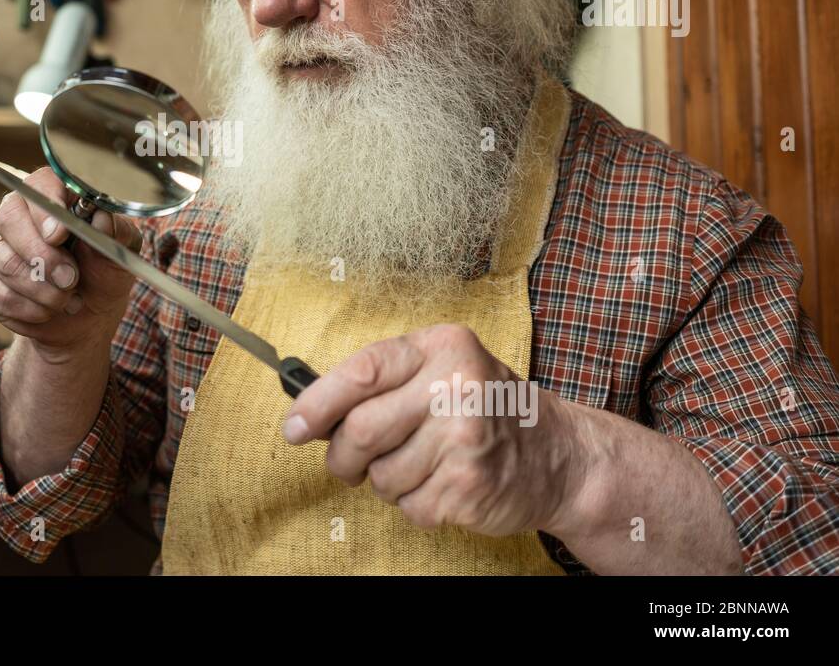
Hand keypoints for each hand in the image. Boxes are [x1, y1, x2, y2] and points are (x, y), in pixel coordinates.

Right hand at [0, 167, 141, 358]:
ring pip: (5, 261)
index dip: (46, 207)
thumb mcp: (121, 254)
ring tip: (67, 298)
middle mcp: (19, 213)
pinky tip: (48, 310)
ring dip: (42, 289)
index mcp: (55, 196)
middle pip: (10, 219)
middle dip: (42, 256)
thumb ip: (117, 234)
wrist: (85, 317)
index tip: (59, 234)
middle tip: (70, 279)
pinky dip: (29, 309)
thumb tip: (102, 220)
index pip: (40, 183)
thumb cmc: (102, 274)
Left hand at [283, 323, 584, 536]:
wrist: (559, 455)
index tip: (294, 428)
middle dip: (343, 457)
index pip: (362, 371)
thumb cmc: (484, 408)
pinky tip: (444, 486)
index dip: (318, 403)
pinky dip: (416, 504)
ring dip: (387, 483)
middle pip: (360, 430)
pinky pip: (409, 506)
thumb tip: (307, 412)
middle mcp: (456, 386)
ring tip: (421, 467)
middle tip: (349, 464)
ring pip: (380, 476)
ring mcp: (465, 438)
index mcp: (442, 347)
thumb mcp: (441, 370)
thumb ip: (382, 381)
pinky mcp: (469, 485)